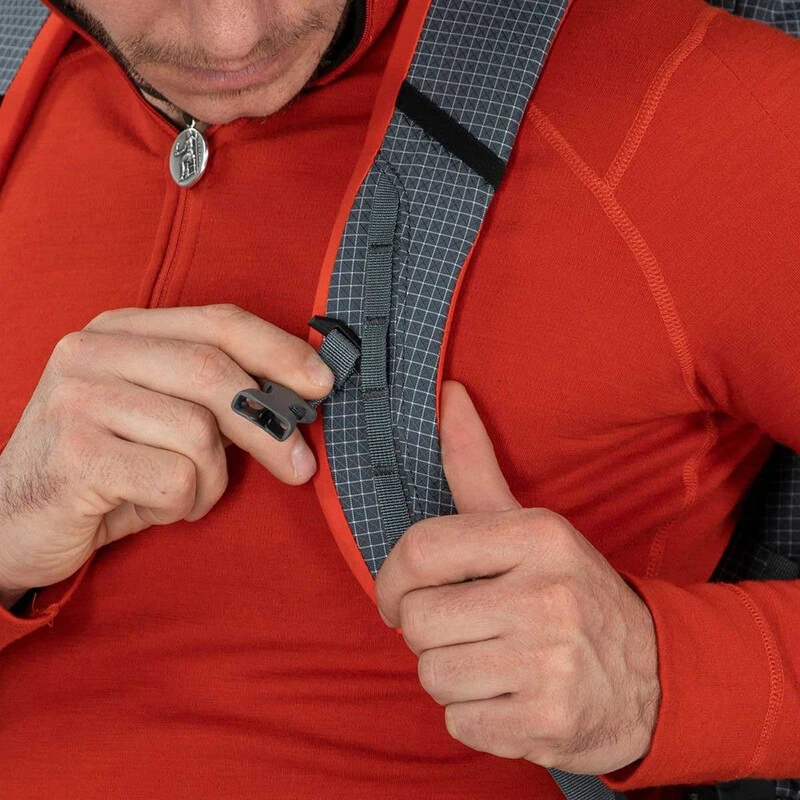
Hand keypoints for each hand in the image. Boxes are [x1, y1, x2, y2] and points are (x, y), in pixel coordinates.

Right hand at [0, 304, 333, 602]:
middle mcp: (93, 350)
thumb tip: (301, 394)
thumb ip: (216, 394)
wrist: (13, 520)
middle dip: (270, 426)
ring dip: (212, 480)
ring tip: (184, 493)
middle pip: (214, 373)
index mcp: (121, 329)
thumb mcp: (162, 416)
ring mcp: (78, 398)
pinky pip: (175, 479)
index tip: (323, 383)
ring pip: (199, 433)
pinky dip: (183, 504)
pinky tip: (153, 507)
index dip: (279, 349)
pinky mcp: (74, 454)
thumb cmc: (107, 466)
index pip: (218, 322)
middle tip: (300, 466)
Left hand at [375, 380, 660, 774]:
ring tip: (494, 662)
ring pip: (433, 675)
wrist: (654, 676)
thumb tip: (447, 391)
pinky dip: (474, 717)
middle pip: (418, 621)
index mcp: (538, 537)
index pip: (419, 550)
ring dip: (452, 676)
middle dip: (430, 633)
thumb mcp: (529, 524)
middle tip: (468, 631)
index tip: (397, 598)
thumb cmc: (570, 591)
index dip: (391, 580)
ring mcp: (552, 664)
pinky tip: (511, 696)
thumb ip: (475, 464)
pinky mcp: (550, 724)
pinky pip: (459, 724)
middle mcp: (547, 595)